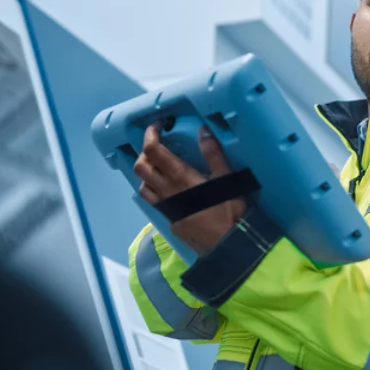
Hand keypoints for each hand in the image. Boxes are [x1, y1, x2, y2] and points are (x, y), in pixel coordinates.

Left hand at [133, 123, 246, 254]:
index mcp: (179, 176)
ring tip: (161, 166)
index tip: (158, 125)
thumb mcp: (225, 179)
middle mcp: (166, 190)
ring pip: (142, 184)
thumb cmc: (228, 211)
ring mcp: (165, 206)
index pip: (153, 150)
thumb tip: (203, 130)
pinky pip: (152, 199)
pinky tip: (167, 188)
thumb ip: (213, 154)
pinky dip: (153, 188)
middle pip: (141, 166)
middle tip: (160, 145)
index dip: (150, 134)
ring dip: (147, 171)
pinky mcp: (168, 218)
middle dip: (145, 151)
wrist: (225, 245)